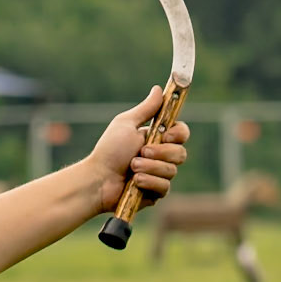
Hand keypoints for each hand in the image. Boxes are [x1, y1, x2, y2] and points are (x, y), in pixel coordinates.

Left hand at [87, 86, 189, 213]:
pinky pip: (164, 187)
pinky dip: (148, 182)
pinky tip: (135, 182)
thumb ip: (146, 109)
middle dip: (160, 153)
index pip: (181, 133)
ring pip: (172, 171)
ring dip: (150, 167)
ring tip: (132, 167)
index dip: (179, 134)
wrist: (98, 178)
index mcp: (156, 138)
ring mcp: (159, 175)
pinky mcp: (156, 192)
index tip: (167, 135)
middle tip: (141, 152)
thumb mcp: (127, 124)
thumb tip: (159, 89)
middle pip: (181, 153)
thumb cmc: (109, 149)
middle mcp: (160, 156)